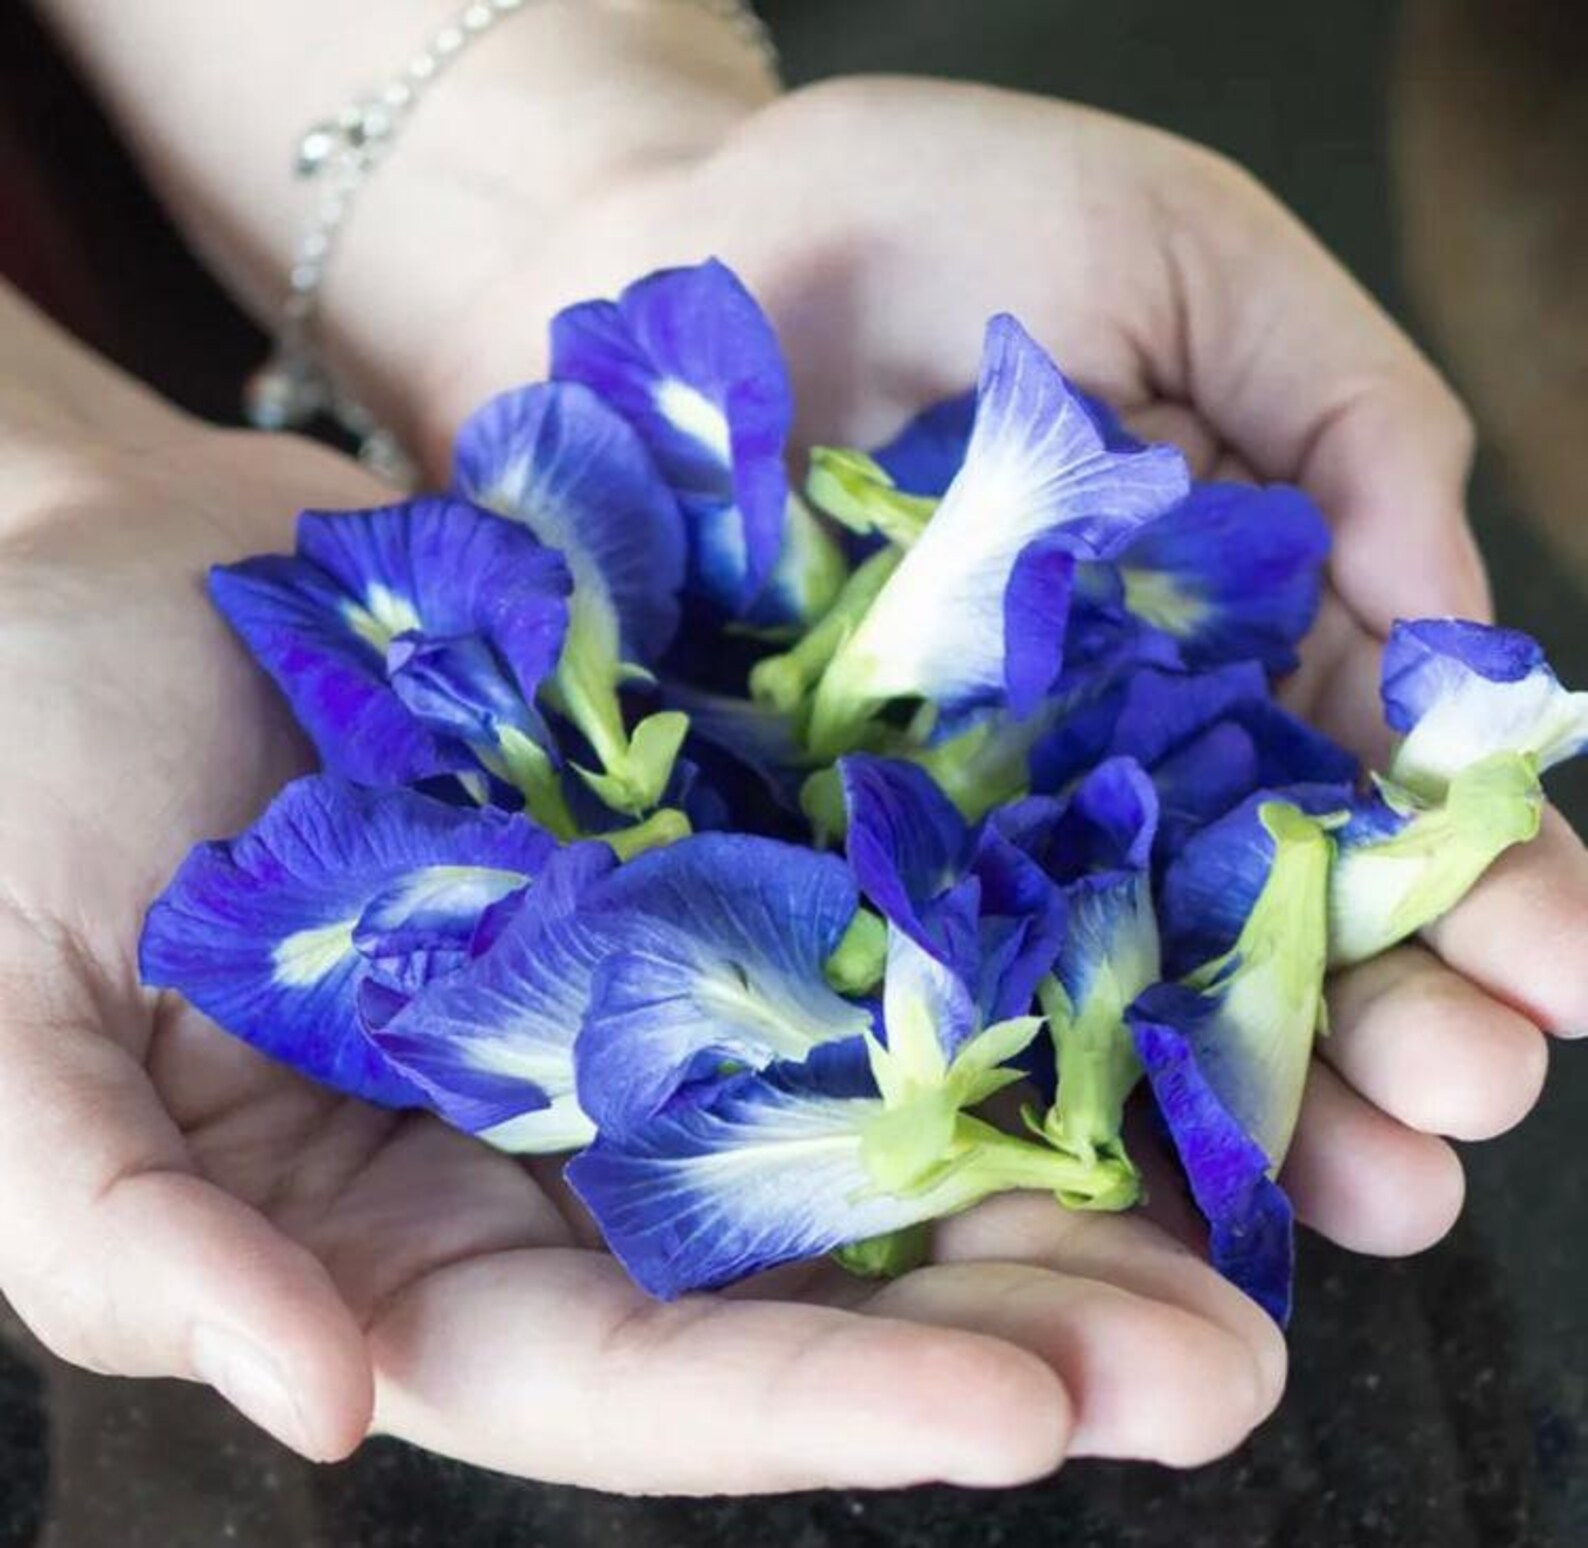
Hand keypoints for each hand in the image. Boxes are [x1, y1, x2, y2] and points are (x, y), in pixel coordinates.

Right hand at [0, 293, 1284, 1489]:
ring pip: (875, 1085)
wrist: (71, 567)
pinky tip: (1141, 948)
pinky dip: (991, 928)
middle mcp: (554, 1125)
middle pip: (806, 1260)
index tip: (1027, 1424)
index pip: (633, 1371)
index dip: (821, 1406)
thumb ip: (124, 1235)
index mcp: (402, 1229)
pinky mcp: (686, 828)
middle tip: (1222, 1355)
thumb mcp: (5, 1037)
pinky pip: (860, 891)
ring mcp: (638, 969)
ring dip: (1053, 1136)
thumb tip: (305, 1402)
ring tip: (1266, 1179)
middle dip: (1009, 1312)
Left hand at [396, 77, 1585, 1261]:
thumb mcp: (1194, 261)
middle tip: (1458, 1112)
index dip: (1474, 877)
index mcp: (1225, 624)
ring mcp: (963, 806)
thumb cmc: (934, 209)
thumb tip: (1456, 626)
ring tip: (1360, 1191)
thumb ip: (1353, 419)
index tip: (1550, 970)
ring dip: (1243, 1087)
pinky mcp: (819, 833)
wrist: (663, 244)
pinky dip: (1020, 1061)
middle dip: (1379, 1019)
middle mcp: (1105, 746)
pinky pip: (930, 964)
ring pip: (1121, 974)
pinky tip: (1114, 1156)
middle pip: (1262, 910)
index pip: (1371, 779)